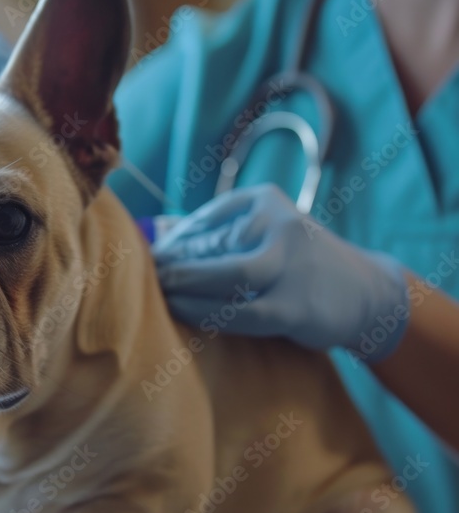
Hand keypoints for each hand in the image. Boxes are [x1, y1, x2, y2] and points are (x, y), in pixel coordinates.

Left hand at [153, 185, 410, 361]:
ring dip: (184, 285)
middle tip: (145, 276)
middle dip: (172, 263)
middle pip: (212, 244)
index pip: (207, 218)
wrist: (368, 294)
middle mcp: (280, 225)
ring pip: (224, 274)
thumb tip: (156, 241)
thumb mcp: (267, 233)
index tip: (148, 256)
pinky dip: (205, 311)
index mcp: (266, 200)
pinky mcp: (293, 306)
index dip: (172, 240)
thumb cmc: (300, 265)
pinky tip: (182, 311)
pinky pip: (238, 310)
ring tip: (159, 292)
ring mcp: (290, 265)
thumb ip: (220, 234)